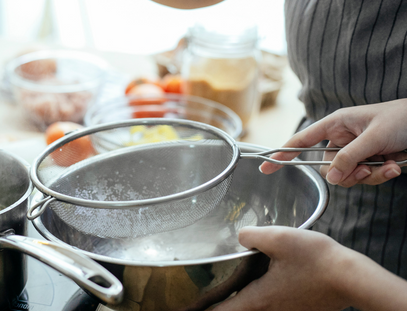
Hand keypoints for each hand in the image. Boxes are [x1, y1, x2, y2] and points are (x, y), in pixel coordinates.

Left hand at [213, 226, 353, 310]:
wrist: (352, 277)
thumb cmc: (316, 259)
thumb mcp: (278, 238)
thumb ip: (251, 236)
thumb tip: (239, 237)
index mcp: (259, 298)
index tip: (189, 309)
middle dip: (221, 306)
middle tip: (204, 300)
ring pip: (255, 310)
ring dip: (241, 302)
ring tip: (229, 292)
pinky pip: (272, 308)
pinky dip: (260, 300)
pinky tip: (261, 284)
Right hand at [259, 99, 406, 186]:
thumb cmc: (401, 119)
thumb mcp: (373, 137)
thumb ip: (349, 158)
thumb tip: (330, 178)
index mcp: (336, 124)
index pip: (301, 140)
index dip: (283, 153)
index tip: (266, 168)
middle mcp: (342, 138)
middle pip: (328, 167)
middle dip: (348, 173)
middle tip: (366, 169)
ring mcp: (356, 151)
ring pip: (347, 176)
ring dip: (369, 176)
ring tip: (387, 165)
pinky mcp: (370, 161)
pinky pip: (365, 178)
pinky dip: (381, 175)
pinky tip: (395, 166)